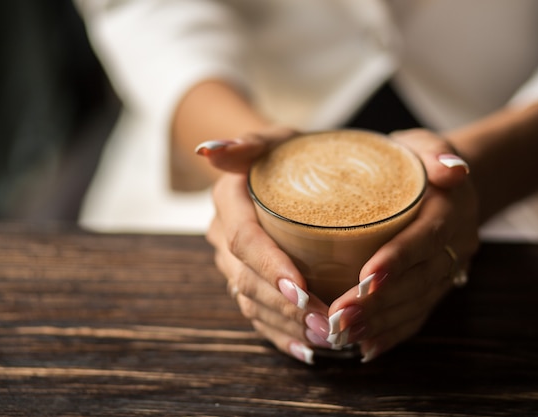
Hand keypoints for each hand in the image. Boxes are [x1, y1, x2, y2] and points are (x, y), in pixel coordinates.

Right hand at [201, 127, 331, 364]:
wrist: (281, 169)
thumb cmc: (289, 152)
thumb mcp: (276, 139)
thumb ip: (250, 141)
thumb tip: (210, 151)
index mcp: (229, 201)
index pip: (244, 240)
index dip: (270, 267)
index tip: (302, 289)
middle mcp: (224, 235)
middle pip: (247, 279)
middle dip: (285, 307)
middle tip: (327, 324)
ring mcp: (233, 262)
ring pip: (251, 302)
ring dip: (287, 326)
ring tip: (326, 340)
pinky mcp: (246, 279)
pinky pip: (257, 314)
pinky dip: (281, 335)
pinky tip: (307, 350)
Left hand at [316, 129, 479, 361]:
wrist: (449, 184)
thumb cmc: (419, 161)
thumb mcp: (424, 145)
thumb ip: (435, 152)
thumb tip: (453, 169)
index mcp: (450, 210)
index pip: (426, 237)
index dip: (399, 259)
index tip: (364, 277)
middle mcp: (454, 246)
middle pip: (419, 280)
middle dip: (379, 302)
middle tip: (340, 317)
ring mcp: (447, 270)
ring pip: (418, 304)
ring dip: (381, 323)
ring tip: (344, 334)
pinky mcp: (437, 286)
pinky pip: (419, 315)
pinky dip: (393, 334)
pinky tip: (365, 347)